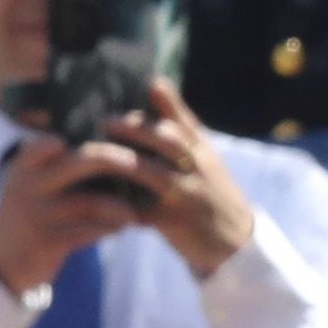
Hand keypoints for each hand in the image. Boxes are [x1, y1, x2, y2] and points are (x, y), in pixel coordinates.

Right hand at [0, 124, 142, 297]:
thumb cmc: (30, 215)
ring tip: (131, 212)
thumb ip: (57, 165)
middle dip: (118, 160)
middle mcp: (29, 186)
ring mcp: (39, 214)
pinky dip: (111, 228)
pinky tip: (120, 228)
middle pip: (83, 162)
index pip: (45, 143)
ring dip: (121, 206)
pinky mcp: (50, 242)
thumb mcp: (30, 185)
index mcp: (24, 167)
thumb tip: (107, 143)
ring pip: (94, 202)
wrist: (4, 263)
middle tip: (142, 165)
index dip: (79, 136)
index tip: (104, 131)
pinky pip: (92, 231)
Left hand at [89, 83, 263, 281]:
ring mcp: (186, 196)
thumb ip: (180, 124)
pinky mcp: (173, 222)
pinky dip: (117, 202)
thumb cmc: (211, 194)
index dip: (166, 101)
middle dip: (134, 128)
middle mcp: (196, 169)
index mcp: (202, 151)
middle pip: (166, 140)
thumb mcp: (205, 157)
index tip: (147, 84)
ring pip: (150, 171)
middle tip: (105, 121)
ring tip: (92, 154)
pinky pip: (140, 209)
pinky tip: (95, 194)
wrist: (236, 245)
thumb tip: (155, 82)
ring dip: (119, 160)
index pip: (184, 120)